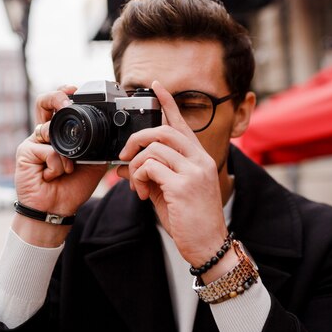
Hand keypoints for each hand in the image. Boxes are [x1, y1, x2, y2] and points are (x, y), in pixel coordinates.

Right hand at [15, 86, 106, 219]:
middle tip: (67, 100)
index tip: (75, 88)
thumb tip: (113, 133)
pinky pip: (48, 150)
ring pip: (49, 130)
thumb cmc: (72, 187)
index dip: (64, 94)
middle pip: (44, 103)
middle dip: (56, 97)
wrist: (57, 209)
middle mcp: (45, 135)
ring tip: (67, 169)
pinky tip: (52, 177)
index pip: (59, 107)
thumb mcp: (93, 164)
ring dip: (65, 155)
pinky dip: (57, 166)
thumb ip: (97, 146)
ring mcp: (33, 142)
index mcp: (60, 135)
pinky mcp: (25, 152)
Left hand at [117, 81, 228, 266]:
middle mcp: (199, 159)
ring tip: (137, 185)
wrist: (209, 245)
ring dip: (135, 166)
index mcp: (199, 158)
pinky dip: (139, 178)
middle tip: (124, 157)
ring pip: (153, 149)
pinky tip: (144, 195)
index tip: (155, 86)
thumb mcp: (170, 192)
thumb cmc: (191, 220)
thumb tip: (123, 167)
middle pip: (162, 130)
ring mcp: (193, 171)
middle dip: (136, 139)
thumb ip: (152, 175)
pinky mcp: (183, 185)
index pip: (182, 123)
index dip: (167, 102)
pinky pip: (150, 167)